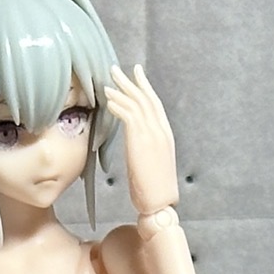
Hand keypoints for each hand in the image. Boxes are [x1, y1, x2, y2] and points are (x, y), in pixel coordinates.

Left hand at [104, 64, 179, 218]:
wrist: (160, 203)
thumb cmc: (155, 191)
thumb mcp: (152, 165)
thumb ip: (147, 151)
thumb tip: (137, 148)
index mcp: (166, 136)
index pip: (155, 105)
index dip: (144, 88)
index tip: (136, 77)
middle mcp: (161, 131)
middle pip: (146, 98)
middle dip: (131, 81)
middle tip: (117, 69)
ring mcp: (153, 134)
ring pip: (136, 103)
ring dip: (121, 89)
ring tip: (107, 79)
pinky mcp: (141, 140)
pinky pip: (128, 115)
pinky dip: (118, 104)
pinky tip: (108, 99)